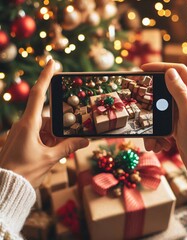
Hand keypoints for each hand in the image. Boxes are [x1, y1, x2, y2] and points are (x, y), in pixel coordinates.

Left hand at [0, 60, 88, 187]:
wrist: (5, 186)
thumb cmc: (24, 172)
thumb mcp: (49, 158)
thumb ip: (68, 147)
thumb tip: (86, 140)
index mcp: (29, 124)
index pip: (39, 94)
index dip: (46, 76)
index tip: (52, 61)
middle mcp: (25, 124)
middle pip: (49, 118)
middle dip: (60, 128)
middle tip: (68, 139)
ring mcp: (23, 131)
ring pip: (46, 128)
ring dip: (55, 138)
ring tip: (58, 152)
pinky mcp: (23, 139)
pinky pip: (40, 135)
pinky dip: (49, 141)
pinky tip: (53, 152)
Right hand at [142, 62, 186, 172]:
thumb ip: (179, 93)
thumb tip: (170, 72)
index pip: (179, 71)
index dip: (161, 67)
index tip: (145, 68)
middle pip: (169, 87)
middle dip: (154, 95)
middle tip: (142, 97)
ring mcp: (184, 110)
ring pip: (163, 105)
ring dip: (155, 116)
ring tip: (153, 136)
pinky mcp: (179, 120)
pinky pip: (164, 117)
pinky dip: (158, 126)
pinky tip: (158, 141)